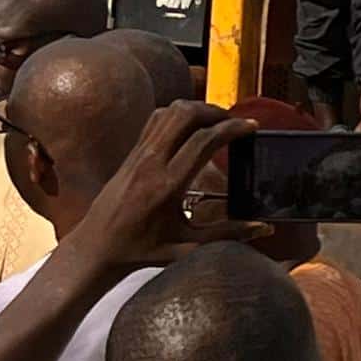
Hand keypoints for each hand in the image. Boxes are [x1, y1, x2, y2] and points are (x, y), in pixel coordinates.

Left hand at [59, 102, 263, 275]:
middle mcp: (152, 163)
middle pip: (185, 114)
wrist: (95, 248)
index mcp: (168, 185)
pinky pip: (155, 120)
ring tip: (215, 121)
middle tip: (234, 122)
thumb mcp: (188, 246)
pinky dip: (177, 115)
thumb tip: (264, 228)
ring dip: (196, 109)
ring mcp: (138, 154)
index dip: (232, 128)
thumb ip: (228, 234)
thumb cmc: (142, 251)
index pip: (203, 141)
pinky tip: (190, 127)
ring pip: (168, 112)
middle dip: (215, 111)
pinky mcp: (131, 153)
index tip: (251, 128)